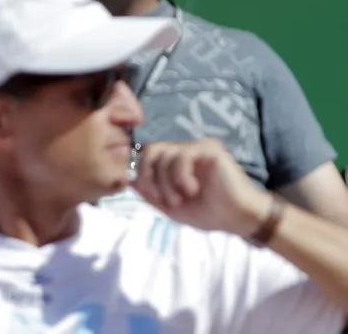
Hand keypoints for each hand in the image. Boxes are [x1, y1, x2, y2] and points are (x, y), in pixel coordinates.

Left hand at [131, 138, 271, 236]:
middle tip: (164, 199)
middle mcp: (186, 149)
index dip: (142, 174)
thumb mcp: (170, 206)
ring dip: (166, 182)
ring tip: (180, 199)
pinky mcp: (210, 149)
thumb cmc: (208, 213)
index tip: (152, 196)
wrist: (238, 219)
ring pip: (165, 155)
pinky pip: (182, 156)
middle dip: (151, 177)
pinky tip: (192, 190)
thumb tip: (127, 179)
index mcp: (176, 160)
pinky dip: (180, 177)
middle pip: (150, 150)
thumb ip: (149, 193)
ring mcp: (198, 147)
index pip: (147, 155)